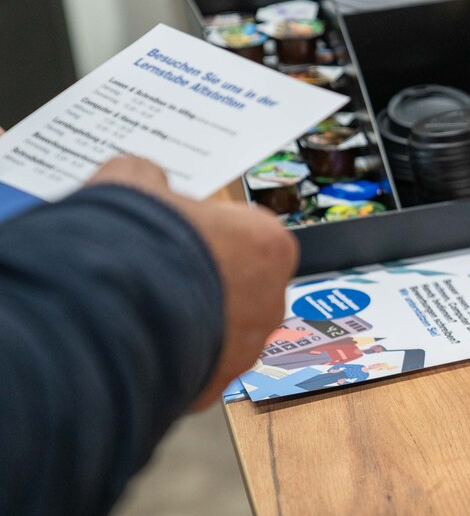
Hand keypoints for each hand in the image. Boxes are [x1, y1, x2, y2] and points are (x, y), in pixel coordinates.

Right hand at [88, 156, 297, 407]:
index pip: (249, 232)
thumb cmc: (135, 246)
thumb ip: (149, 179)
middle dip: (204, 277)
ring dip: (189, 319)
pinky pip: (194, 366)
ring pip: (220, 329)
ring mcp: (244, 349)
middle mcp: (269, 300)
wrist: (104, 317)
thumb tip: (144, 178)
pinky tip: (137, 341)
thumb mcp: (134, 185)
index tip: (179, 230)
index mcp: (268, 244)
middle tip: (158, 269)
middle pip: (240, 283)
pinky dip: (171, 356)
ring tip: (141, 307)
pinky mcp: (212, 386)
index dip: (209, 230)